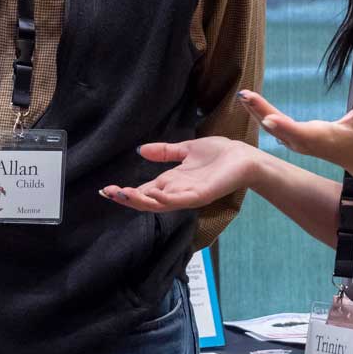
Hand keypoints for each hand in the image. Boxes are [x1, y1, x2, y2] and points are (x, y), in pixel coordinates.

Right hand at [99, 136, 258, 211]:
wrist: (245, 157)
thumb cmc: (220, 153)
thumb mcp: (186, 149)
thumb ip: (165, 152)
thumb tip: (140, 151)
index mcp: (173, 181)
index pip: (145, 189)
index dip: (127, 190)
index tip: (107, 189)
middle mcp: (178, 191)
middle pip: (148, 200)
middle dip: (127, 198)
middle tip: (109, 193)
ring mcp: (189, 195)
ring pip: (159, 204)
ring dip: (140, 200)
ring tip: (123, 194)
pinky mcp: (201, 195)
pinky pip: (180, 201)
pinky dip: (165, 199)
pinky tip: (152, 193)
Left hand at [242, 75, 352, 179]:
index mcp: (320, 137)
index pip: (299, 131)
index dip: (283, 125)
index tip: (266, 118)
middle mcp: (305, 142)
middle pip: (279, 127)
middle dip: (260, 111)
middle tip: (245, 95)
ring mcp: (298, 144)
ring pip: (272, 128)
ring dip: (256, 112)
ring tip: (243, 96)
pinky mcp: (295, 141)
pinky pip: (274, 128)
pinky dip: (261, 116)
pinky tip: (250, 105)